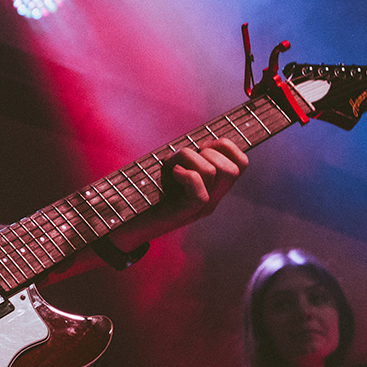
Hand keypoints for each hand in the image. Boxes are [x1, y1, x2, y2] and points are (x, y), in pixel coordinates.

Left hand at [123, 137, 248, 243]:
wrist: (125, 226)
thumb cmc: (142, 192)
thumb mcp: (169, 168)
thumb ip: (186, 157)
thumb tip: (196, 140)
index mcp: (213, 188)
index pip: (241, 163)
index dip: (227, 146)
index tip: (201, 146)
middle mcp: (212, 199)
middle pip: (234, 168)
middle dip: (209, 151)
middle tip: (184, 158)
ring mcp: (200, 209)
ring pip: (214, 173)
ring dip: (188, 158)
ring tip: (170, 165)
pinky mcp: (185, 214)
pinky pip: (200, 193)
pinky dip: (186, 176)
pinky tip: (171, 173)